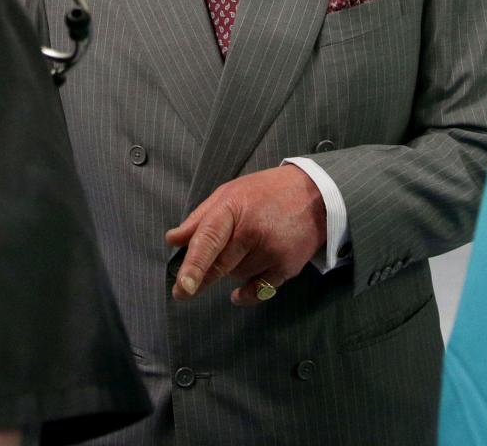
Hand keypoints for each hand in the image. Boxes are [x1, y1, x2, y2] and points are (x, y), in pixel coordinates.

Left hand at [165, 164, 326, 305]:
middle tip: (183, 290)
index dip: (194, 264)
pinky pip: (258, 290)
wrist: (314, 195)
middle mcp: (252, 231)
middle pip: (219, 265)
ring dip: (231, 270)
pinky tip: (238, 293)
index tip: (183, 288)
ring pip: (236, 276)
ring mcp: (272, 250)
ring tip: (243, 248)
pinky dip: (246, 292)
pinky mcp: (287, 267)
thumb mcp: (228, 194)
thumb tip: (172, 240)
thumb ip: (199, 219)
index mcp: (232, 208)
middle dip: (200, 278)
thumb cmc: (264, 193)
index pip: (208, 239)